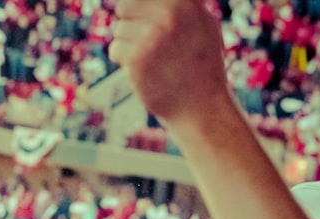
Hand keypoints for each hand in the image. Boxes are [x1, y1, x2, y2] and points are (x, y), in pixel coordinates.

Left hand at [109, 0, 230, 125]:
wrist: (200, 107)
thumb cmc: (202, 66)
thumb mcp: (204, 24)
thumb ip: (183, 4)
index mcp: (185, 0)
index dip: (139, 8)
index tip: (146, 27)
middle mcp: (170, 13)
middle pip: (125, 6)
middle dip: (131, 24)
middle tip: (149, 44)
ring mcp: (152, 34)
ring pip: (119, 29)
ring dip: (129, 45)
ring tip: (152, 60)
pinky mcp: (137, 56)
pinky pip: (115, 49)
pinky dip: (124, 61)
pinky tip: (143, 71)